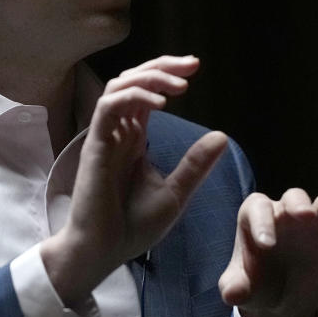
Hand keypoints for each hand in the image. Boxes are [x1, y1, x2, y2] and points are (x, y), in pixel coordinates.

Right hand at [40, 56, 227, 305]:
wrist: (104, 252)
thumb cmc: (132, 227)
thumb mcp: (175, 193)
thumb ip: (195, 164)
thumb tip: (222, 135)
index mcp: (134, 137)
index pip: (148, 92)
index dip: (168, 73)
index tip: (195, 67)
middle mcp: (119, 131)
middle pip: (134, 80)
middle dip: (162, 65)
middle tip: (193, 64)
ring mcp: (105, 136)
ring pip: (119, 86)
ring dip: (149, 76)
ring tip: (179, 84)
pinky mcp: (95, 145)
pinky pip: (109, 107)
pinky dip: (133, 96)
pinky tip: (160, 102)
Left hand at [219, 180, 317, 316]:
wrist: (278, 297)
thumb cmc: (254, 282)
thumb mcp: (240, 287)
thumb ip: (234, 287)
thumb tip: (232, 295)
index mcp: (257, 217)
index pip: (258, 210)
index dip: (262, 224)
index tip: (267, 245)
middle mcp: (285, 214)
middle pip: (292, 198)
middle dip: (298, 205)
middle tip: (304, 216)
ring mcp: (312, 227)